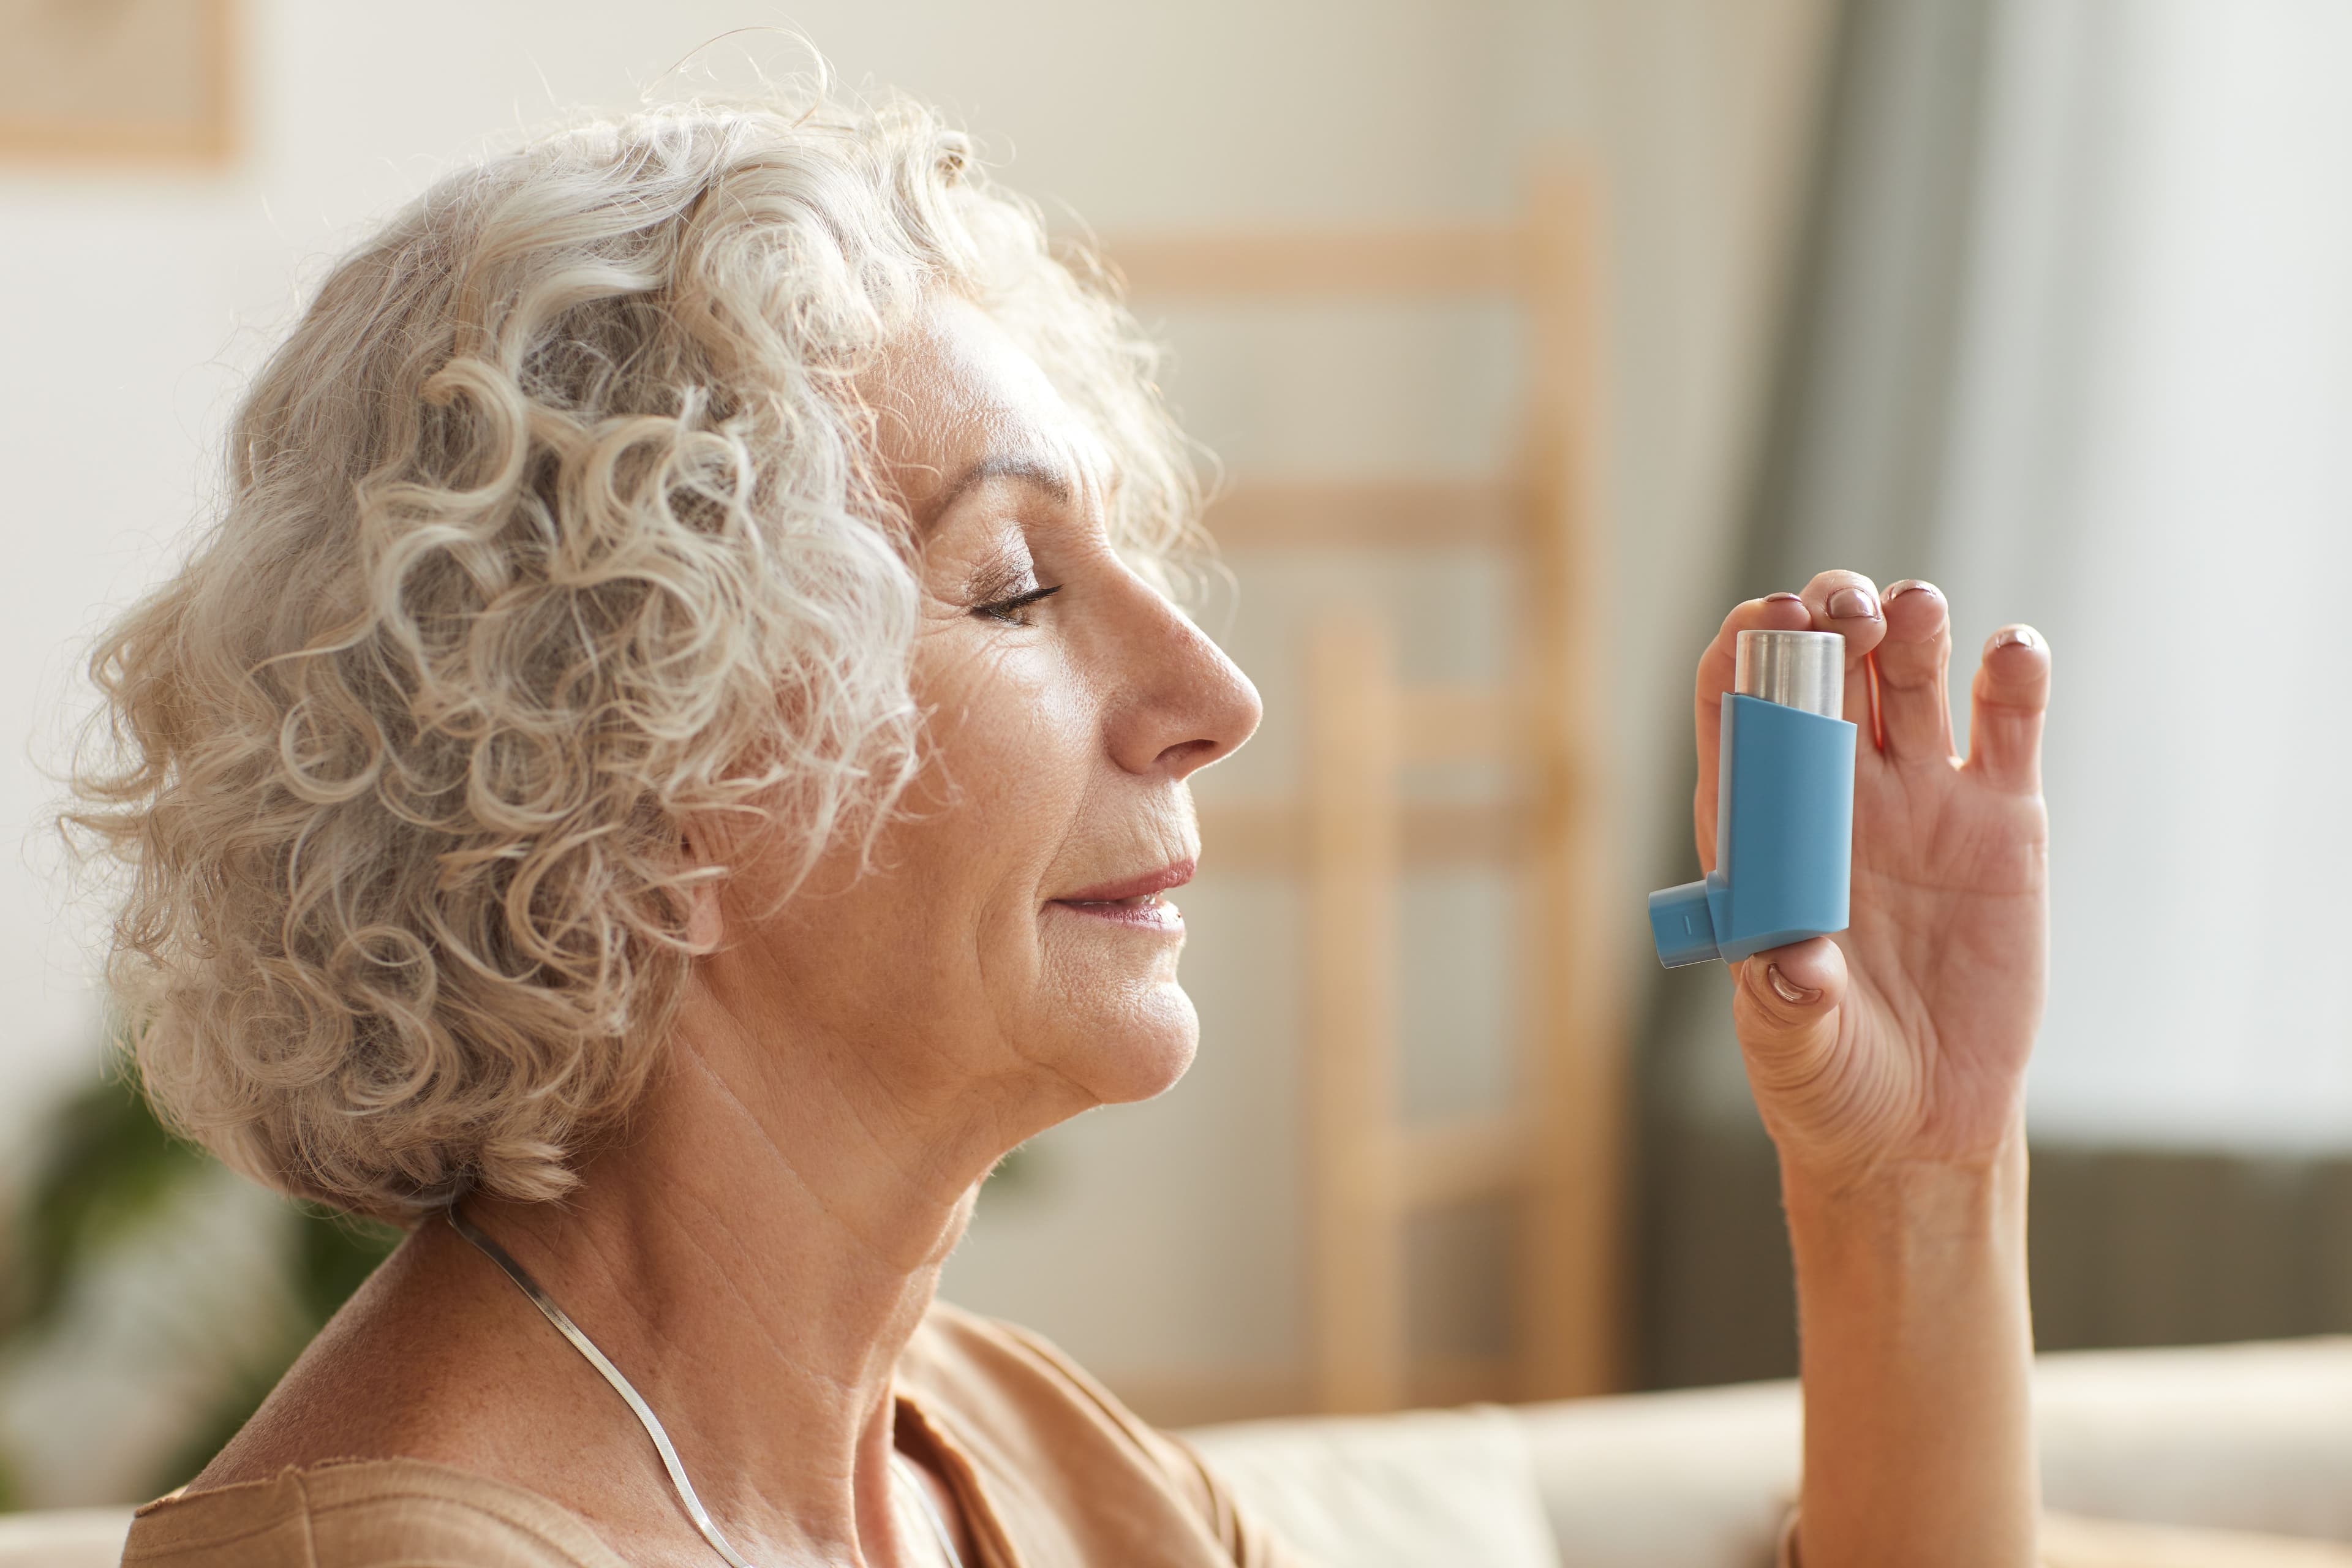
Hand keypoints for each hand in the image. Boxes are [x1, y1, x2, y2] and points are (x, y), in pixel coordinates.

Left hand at [1692, 573, 2050, 1179]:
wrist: (1921, 1121)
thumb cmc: (1828, 1078)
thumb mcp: (1792, 1050)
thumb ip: (1786, 1007)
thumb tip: (1798, 970)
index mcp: (1759, 824)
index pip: (1735, 704)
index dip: (1747, 651)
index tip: (1769, 623)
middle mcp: (1834, 791)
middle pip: (1825, 667)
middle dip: (1832, 618)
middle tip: (1847, 612)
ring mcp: (1920, 796)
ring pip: (1910, 673)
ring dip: (1911, 626)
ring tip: (1914, 614)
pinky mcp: (2002, 818)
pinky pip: (2007, 723)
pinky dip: (2014, 674)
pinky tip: (2011, 652)